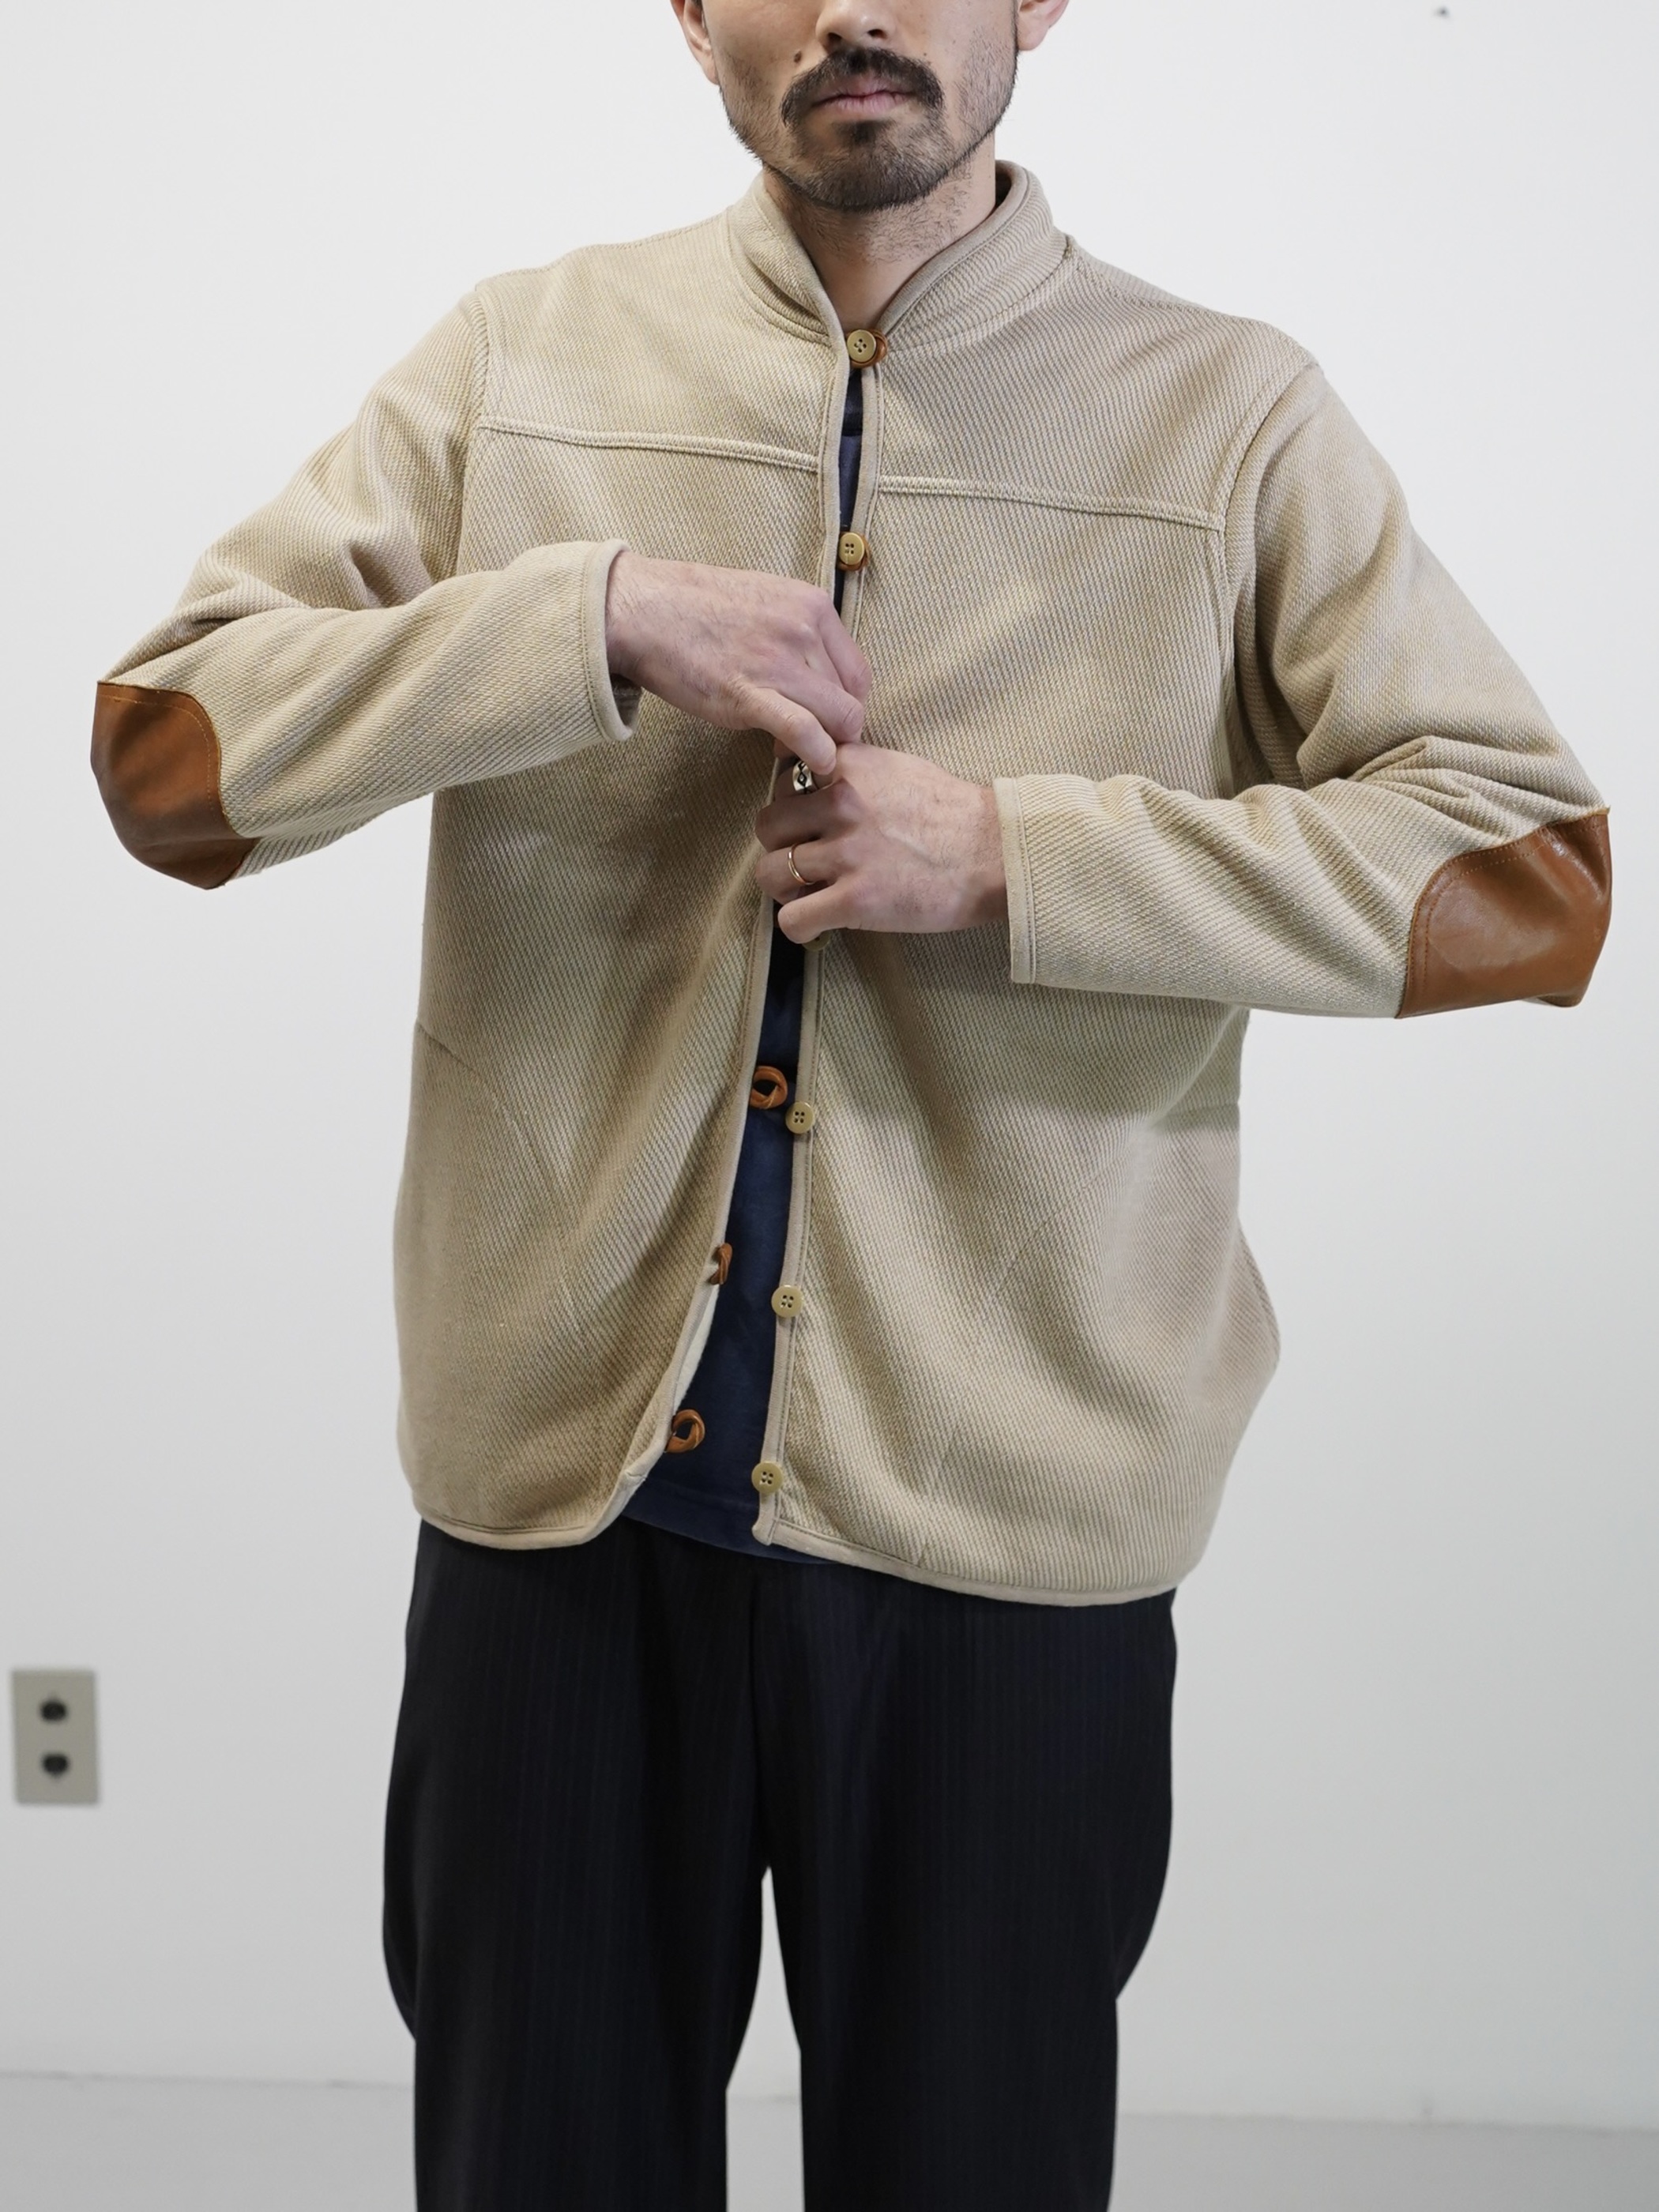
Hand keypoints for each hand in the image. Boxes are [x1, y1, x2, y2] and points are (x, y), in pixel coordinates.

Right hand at [605, 552, 868, 780]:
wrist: (641, 611)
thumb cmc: (693, 607)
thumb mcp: (762, 600)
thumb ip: (796, 633)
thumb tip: (813, 673)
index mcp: (811, 604)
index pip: (858, 670)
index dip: (847, 703)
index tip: (825, 717)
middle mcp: (803, 630)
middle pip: (851, 698)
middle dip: (838, 728)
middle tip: (811, 740)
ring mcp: (778, 662)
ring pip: (838, 718)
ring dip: (826, 745)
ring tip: (797, 750)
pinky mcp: (749, 695)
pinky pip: (806, 733)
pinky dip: (818, 756)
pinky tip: (811, 764)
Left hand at [754, 742, 1008, 942]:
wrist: (993, 853)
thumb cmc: (953, 813)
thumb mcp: (896, 767)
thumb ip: (852, 768)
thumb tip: (818, 770)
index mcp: (847, 768)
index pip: (781, 781)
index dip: (792, 806)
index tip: (809, 823)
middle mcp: (838, 805)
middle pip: (767, 826)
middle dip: (780, 846)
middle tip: (805, 862)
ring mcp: (845, 854)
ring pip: (770, 873)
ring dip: (784, 888)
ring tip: (809, 893)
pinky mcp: (854, 900)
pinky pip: (792, 919)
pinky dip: (798, 925)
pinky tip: (818, 922)